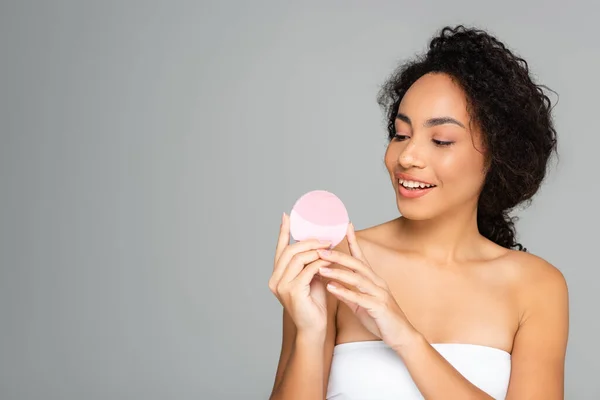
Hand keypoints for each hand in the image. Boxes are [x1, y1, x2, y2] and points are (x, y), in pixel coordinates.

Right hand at [268, 213, 333, 335]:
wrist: (314, 328)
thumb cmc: (314, 304)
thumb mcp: (311, 278)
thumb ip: (310, 262)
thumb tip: (319, 243)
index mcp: (277, 275)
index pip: (279, 249)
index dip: (282, 232)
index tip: (286, 215)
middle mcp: (275, 280)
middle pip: (290, 251)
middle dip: (308, 241)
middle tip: (324, 239)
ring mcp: (282, 286)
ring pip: (298, 258)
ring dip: (316, 251)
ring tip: (329, 248)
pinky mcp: (293, 292)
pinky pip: (308, 270)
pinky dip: (320, 263)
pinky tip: (329, 262)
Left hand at [316, 223, 416, 350]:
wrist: (402, 337)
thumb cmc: (382, 320)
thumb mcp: (362, 305)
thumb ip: (349, 294)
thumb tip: (332, 285)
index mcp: (373, 280)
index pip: (361, 257)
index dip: (353, 242)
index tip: (345, 226)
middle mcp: (377, 283)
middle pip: (356, 264)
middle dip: (337, 256)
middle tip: (319, 250)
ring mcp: (379, 294)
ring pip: (357, 279)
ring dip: (337, 272)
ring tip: (320, 268)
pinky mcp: (379, 307)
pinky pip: (359, 298)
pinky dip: (344, 292)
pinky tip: (331, 288)